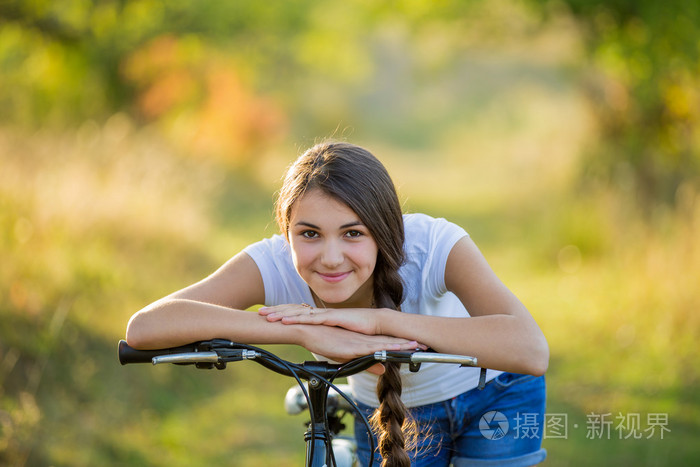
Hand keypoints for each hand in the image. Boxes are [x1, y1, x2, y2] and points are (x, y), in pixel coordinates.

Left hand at [259, 304, 381, 334]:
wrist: (378, 324)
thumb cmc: (362, 332)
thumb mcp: (340, 339)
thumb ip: (330, 341)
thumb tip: (322, 344)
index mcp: (322, 317)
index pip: (298, 313)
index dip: (283, 314)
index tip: (269, 316)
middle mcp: (321, 313)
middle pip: (294, 309)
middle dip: (276, 310)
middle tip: (260, 313)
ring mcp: (325, 314)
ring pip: (298, 312)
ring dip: (281, 313)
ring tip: (266, 316)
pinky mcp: (331, 318)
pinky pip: (310, 318)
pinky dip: (296, 319)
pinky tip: (284, 320)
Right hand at [294, 324, 423, 374]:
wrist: (308, 331)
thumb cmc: (324, 342)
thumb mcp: (348, 357)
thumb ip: (366, 363)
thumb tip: (383, 368)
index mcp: (364, 341)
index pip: (387, 343)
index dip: (403, 345)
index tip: (418, 346)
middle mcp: (365, 340)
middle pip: (390, 342)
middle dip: (408, 344)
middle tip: (425, 345)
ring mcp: (360, 341)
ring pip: (385, 344)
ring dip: (401, 345)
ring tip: (417, 346)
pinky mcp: (353, 346)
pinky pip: (372, 348)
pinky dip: (385, 348)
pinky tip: (395, 349)